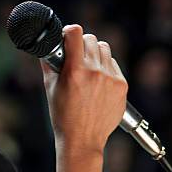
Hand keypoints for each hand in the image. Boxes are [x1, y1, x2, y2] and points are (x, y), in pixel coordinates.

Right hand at [40, 25, 127, 154]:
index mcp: (75, 71)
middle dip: (82, 44)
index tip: (67, 36)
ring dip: (96, 54)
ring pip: (105, 50)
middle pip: (91, 39)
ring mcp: (111, 79)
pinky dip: (106, 68)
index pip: (76, 34)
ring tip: (88, 68)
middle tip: (76, 54)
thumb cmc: (63, 116)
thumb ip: (49, 63)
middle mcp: (95, 72)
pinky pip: (114, 65)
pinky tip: (98, 81)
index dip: (70, 32)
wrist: (82, 139)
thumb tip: (48, 46)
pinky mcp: (122, 86)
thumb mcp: (50, 88)